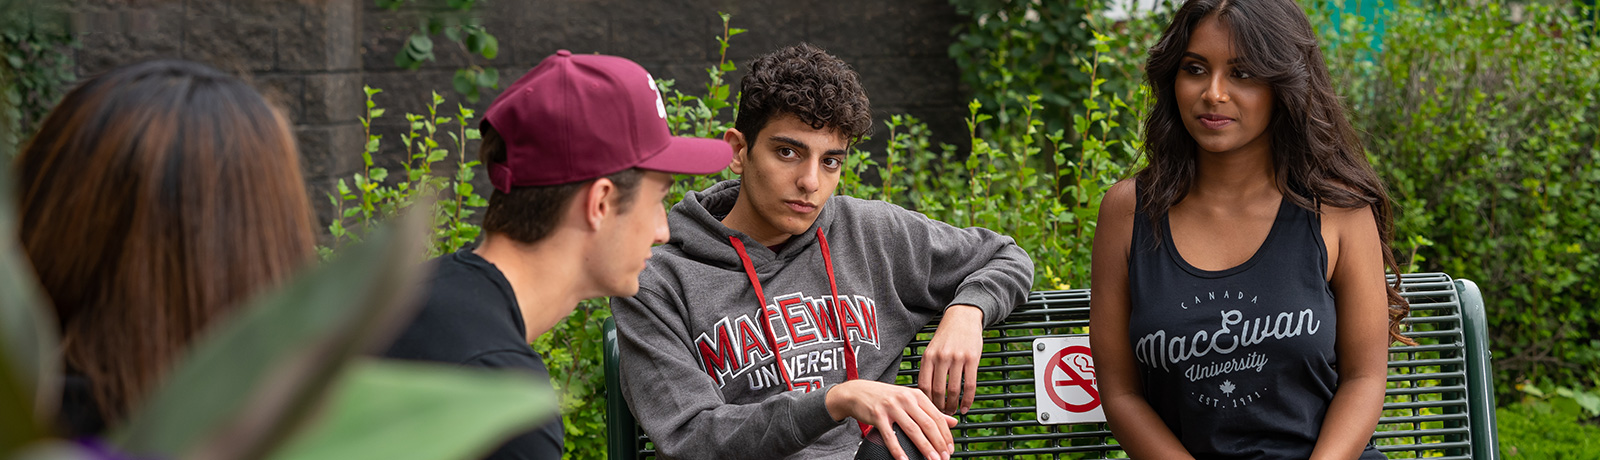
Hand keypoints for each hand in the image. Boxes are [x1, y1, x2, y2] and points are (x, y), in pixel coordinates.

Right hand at [826, 380, 957, 459]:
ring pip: (913, 430)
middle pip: (928, 424)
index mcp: (917, 395)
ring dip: (925, 447)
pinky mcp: (878, 416)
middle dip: (939, 444)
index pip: (937, 417)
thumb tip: (953, 422)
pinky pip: (890, 436)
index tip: (951, 448)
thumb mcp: (910, 399)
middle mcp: (906, 399)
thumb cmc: (885, 397)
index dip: (946, 435)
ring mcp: (891, 407)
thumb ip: (931, 411)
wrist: (857, 392)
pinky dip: (898, 450)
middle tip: (945, 457)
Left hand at [920, 304, 984, 413]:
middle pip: (937, 391)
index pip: (923, 386)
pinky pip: (970, 385)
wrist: (963, 318)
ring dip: (953, 405)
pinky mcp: (972, 359)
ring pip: (954, 390)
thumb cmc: (946, 337)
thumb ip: (928, 368)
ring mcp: (957, 358)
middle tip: (942, 415)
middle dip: (939, 407)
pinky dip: (968, 400)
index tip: (928, 410)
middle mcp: (941, 358)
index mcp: (928, 357)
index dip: (926, 402)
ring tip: (953, 411)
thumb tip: (925, 394)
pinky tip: (965, 407)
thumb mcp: (932, 349)